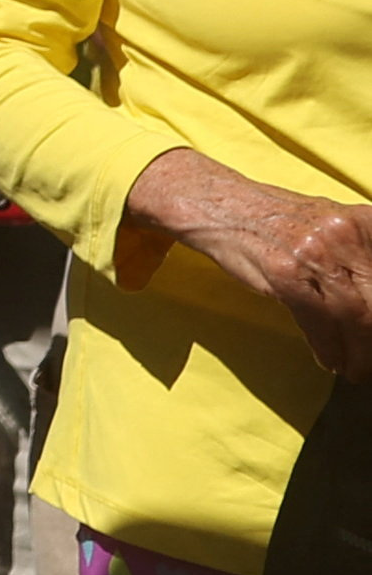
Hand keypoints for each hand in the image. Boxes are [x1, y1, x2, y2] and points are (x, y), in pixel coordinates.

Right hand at [135, 148, 371, 372]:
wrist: (217, 204)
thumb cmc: (275, 220)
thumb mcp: (331, 228)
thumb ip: (360, 259)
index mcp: (364, 221)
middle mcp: (344, 233)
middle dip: (370, 338)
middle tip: (368, 359)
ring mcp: (314, 252)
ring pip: (354, 317)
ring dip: (357, 353)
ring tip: (355, 369)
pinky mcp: (286, 272)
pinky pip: (319, 322)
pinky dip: (328, 348)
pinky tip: (331, 360)